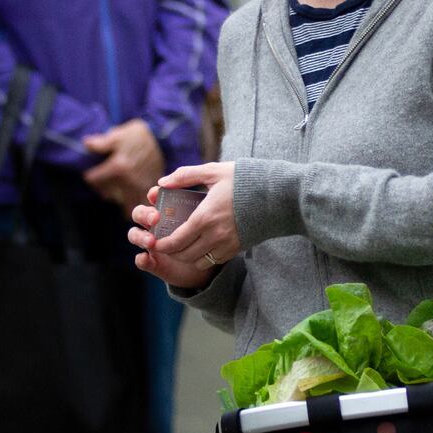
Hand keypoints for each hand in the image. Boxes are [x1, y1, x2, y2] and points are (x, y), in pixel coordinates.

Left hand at [82, 118, 165, 212]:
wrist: (163, 141)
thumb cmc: (137, 137)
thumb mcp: (119, 135)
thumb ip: (101, 142)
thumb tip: (85, 144)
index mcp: (118, 167)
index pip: (92, 180)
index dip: (90, 175)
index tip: (92, 172)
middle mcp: (128, 181)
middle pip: (103, 193)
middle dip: (101, 186)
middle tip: (104, 178)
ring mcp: (138, 189)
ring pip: (118, 201)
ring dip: (114, 195)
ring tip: (114, 186)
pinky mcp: (147, 192)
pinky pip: (134, 205)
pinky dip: (128, 204)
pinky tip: (126, 195)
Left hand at [127, 164, 238, 284]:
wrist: (276, 195)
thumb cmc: (244, 180)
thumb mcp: (213, 172)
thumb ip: (186, 176)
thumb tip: (162, 182)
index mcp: (205, 217)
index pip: (176, 241)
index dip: (162, 245)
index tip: (155, 242)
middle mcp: (214, 235)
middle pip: (184, 254)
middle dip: (171, 251)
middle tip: (166, 243)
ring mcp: (227, 244)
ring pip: (198, 260)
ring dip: (187, 255)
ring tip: (183, 244)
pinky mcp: (237, 248)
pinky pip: (214, 260)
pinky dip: (204, 257)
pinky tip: (202, 245)